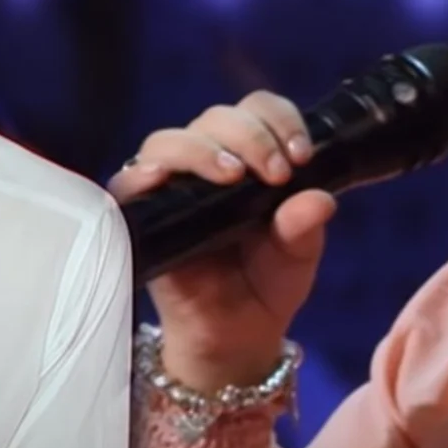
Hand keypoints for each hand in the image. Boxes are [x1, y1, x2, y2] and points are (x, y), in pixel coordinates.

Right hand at [108, 91, 336, 390]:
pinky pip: (128, 182)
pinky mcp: (140, 216)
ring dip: (202, 150)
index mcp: (250, 157)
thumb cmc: (266, 285)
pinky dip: (143, 174)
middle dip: (250, 135)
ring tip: (232, 176)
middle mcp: (206, 162)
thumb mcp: (298, 254)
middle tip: (276, 174)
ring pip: (171, 140)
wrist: (236, 337)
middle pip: (216, 117)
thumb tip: (319, 199)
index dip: (280, 120)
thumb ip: (305, 226)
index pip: (258, 110)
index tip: (302, 155)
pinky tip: (161, 179)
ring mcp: (170, 186)